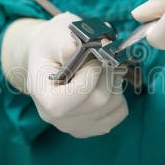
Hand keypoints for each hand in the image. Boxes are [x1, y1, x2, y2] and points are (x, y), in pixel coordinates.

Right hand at [1, 13, 128, 137]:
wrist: (51, 57)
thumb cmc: (51, 46)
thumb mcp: (55, 37)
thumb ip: (71, 44)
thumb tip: (99, 46)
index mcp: (44, 98)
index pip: (73, 97)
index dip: (89, 75)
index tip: (92, 57)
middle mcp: (58, 120)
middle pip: (98, 100)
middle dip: (106, 73)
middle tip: (103, 56)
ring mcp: (77, 127)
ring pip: (113, 105)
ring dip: (114, 80)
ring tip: (101, 67)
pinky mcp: (94, 127)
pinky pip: (120, 112)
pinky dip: (119, 93)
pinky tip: (103, 82)